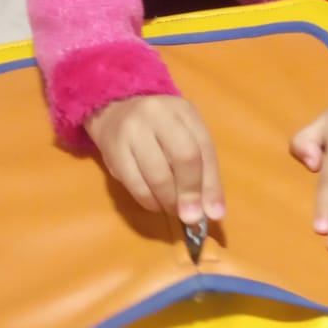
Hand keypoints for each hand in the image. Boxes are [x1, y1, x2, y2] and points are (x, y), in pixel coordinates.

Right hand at [85, 95, 224, 224]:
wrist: (115, 112)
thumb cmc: (161, 130)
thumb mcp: (188, 138)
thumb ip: (204, 172)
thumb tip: (214, 213)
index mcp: (184, 111)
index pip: (204, 149)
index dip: (211, 185)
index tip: (213, 213)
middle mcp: (158, 114)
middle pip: (183, 158)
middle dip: (190, 193)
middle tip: (191, 216)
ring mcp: (133, 131)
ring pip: (157, 176)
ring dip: (169, 202)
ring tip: (174, 209)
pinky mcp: (113, 151)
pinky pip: (135, 185)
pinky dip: (150, 202)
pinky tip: (156, 204)